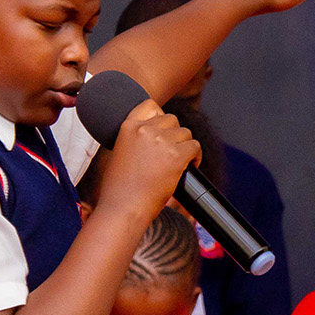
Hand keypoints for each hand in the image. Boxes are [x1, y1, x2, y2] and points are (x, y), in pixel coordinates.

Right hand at [94, 100, 200, 226]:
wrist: (123, 209)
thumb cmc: (119, 190)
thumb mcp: (120, 155)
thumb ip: (135, 141)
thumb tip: (157, 139)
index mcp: (128, 127)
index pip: (150, 105)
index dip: (160, 117)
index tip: (162, 132)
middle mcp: (145, 130)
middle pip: (172, 120)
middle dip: (174, 135)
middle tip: (172, 153)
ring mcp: (161, 141)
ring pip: (186, 133)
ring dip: (185, 147)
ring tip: (181, 163)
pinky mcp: (176, 155)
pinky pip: (195, 146)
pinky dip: (196, 157)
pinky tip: (189, 167)